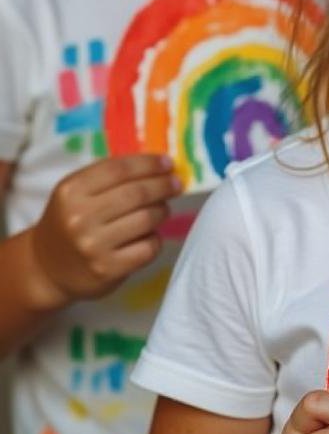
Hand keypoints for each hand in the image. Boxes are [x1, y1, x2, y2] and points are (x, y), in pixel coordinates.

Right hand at [30, 154, 179, 303]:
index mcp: (71, 191)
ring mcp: (93, 246)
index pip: (119, 169)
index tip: (168, 163)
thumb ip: (109, 176)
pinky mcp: (108, 270)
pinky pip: (148, 247)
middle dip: (163, 185)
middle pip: (137, 194)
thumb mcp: (76, 193)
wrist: (47, 269)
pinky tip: (149, 235)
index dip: (149, 164)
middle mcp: (79, 218)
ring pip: (146, 219)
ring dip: (162, 211)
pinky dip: (155, 238)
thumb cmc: (69, 222)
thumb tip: (158, 164)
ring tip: (162, 209)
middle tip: (176, 184)